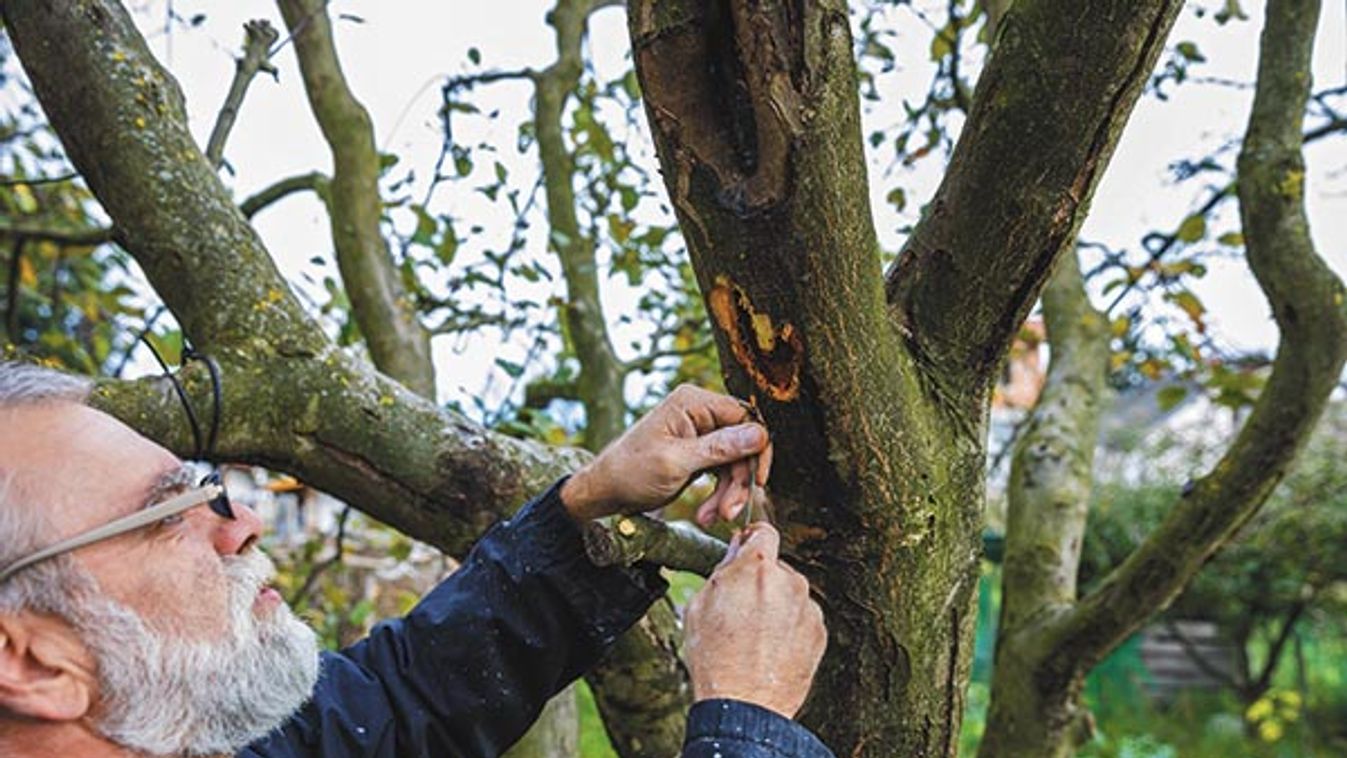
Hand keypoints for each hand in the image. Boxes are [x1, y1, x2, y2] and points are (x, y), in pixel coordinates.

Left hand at [560, 384, 772, 522]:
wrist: (606, 493)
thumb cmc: (630, 472)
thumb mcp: (676, 462)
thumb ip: (719, 448)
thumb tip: (760, 434)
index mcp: (692, 402)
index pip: (744, 417)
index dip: (757, 449)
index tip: (758, 481)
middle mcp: (699, 413)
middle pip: (743, 443)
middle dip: (738, 481)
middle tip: (728, 511)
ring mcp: (699, 434)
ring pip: (736, 462)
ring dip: (729, 493)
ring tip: (713, 517)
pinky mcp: (698, 454)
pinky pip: (723, 472)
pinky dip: (719, 495)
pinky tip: (707, 513)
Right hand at [683, 523, 825, 718]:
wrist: (744, 705)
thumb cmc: (715, 658)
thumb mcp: (699, 606)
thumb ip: (722, 570)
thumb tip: (736, 550)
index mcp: (756, 569)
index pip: (764, 531)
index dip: (753, 540)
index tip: (747, 550)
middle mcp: (789, 582)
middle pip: (776, 567)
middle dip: (761, 580)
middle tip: (741, 609)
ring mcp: (808, 608)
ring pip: (791, 593)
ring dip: (777, 604)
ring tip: (756, 636)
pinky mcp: (819, 631)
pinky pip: (803, 617)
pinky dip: (791, 626)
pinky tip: (771, 648)